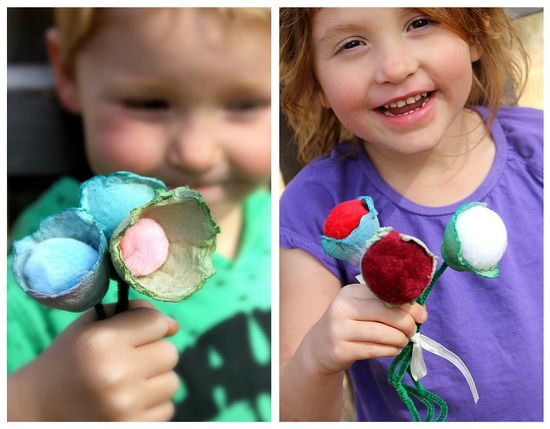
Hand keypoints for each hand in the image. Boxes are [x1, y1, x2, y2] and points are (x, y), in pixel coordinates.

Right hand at [8, 300, 179, 420]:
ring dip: (155, 380)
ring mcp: (125, 406)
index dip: (149, 325)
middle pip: (170, 353)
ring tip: (126, 383)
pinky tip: (126, 402)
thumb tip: (173, 327)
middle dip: (153, 353)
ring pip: (172, 382)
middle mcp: (115, 374)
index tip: (135, 334)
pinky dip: (152, 404)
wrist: (39, 408)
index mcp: (102, 342)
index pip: (157, 322)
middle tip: (128, 360)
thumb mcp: (92, 325)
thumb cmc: (72, 359)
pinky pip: (167, 408)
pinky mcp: (132, 427)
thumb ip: (133, 314)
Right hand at [302, 284, 426, 375]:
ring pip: (382, 334)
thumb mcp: (362, 308)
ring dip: (400, 339)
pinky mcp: (340, 350)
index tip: (421, 314)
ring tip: (403, 341)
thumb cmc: (350, 324)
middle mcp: (342, 308)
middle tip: (412, 331)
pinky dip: (390, 350)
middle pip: (385, 313)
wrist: (320, 347)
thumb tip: (421, 312)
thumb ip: (387, 306)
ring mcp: (339, 330)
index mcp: (350, 293)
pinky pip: (374, 350)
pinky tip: (393, 349)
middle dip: (406, 324)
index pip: (385, 294)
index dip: (408, 305)